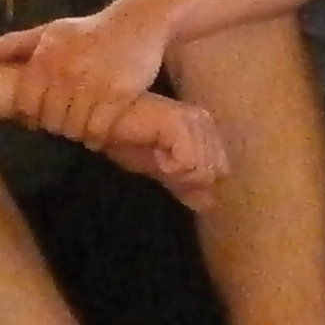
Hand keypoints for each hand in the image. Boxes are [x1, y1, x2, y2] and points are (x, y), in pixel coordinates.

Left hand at [0, 8, 170, 147]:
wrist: (137, 23)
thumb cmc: (89, 31)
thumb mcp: (51, 31)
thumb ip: (16, 44)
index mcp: (46, 58)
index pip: (25, 104)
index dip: (29, 117)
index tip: (38, 118)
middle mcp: (66, 72)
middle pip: (49, 120)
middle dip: (54, 126)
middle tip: (63, 123)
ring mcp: (92, 84)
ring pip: (72, 128)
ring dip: (75, 133)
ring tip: (80, 127)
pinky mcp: (118, 95)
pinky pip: (98, 130)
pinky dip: (95, 138)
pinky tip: (97, 135)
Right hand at [92, 93, 226, 207]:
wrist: (102, 122)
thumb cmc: (129, 141)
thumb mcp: (162, 169)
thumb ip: (187, 183)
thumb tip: (209, 203)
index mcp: (206, 129)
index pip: (221, 172)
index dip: (195, 182)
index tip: (167, 168)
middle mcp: (204, 122)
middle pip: (214, 174)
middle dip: (184, 178)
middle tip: (159, 160)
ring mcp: (194, 120)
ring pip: (203, 172)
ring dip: (174, 172)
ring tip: (155, 154)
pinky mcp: (179, 123)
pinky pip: (188, 164)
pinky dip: (168, 166)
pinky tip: (154, 152)